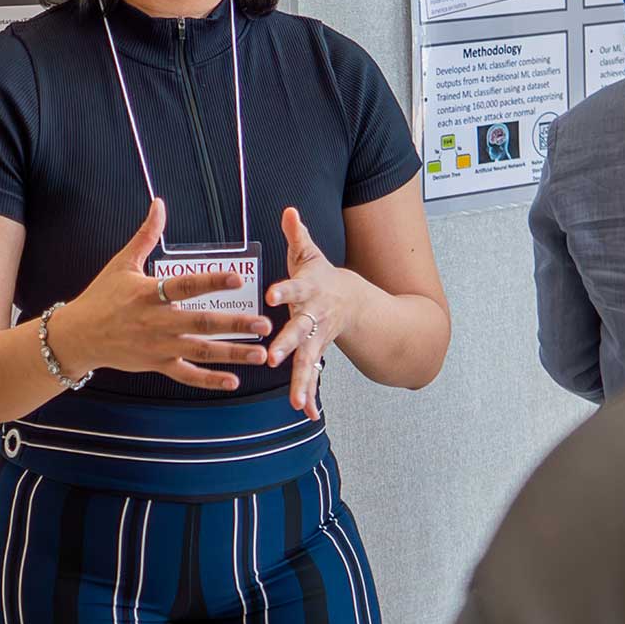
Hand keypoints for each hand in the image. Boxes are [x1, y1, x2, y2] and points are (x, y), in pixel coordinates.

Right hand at [51, 199, 272, 392]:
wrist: (79, 336)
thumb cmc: (101, 297)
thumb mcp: (122, 263)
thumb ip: (146, 235)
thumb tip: (159, 204)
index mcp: (148, 294)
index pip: (184, 286)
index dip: (211, 282)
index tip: (238, 279)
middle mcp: (156, 322)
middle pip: (200, 323)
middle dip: (234, 324)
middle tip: (264, 323)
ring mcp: (158, 346)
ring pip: (200, 352)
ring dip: (232, 353)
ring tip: (260, 352)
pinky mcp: (157, 364)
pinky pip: (187, 375)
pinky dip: (209, 380)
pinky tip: (233, 381)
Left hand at [265, 205, 361, 418]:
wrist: (353, 300)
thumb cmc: (321, 277)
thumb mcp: (310, 254)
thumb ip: (297, 235)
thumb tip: (289, 210)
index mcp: (309, 290)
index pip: (294, 287)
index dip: (283, 289)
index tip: (271, 295)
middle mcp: (314, 316)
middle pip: (300, 331)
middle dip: (286, 345)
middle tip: (273, 358)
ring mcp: (317, 338)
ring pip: (308, 361)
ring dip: (301, 381)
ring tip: (294, 402)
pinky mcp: (317, 353)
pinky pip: (313, 376)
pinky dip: (311, 395)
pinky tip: (307, 413)